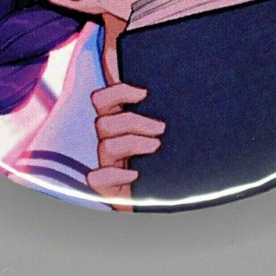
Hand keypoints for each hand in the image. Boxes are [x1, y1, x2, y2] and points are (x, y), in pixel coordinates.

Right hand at [86, 82, 165, 211]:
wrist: (178, 195)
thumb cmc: (176, 158)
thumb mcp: (174, 131)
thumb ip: (167, 108)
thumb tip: (171, 79)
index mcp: (120, 121)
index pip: (102, 100)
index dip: (117, 92)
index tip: (144, 94)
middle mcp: (110, 141)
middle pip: (103, 122)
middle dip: (133, 122)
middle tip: (161, 129)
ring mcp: (107, 165)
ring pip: (106, 146)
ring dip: (132, 143)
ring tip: (157, 147)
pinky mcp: (108, 188)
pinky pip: (96, 179)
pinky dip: (114, 174)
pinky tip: (136, 174)